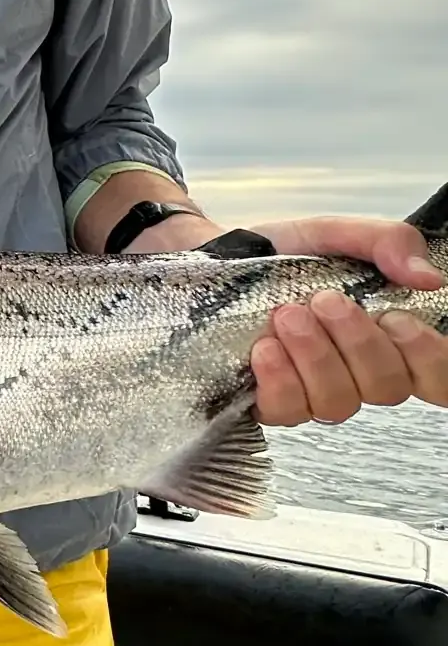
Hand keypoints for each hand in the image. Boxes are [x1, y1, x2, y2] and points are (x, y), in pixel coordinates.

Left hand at [246, 215, 446, 426]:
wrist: (221, 258)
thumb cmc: (285, 255)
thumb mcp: (337, 234)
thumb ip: (386, 244)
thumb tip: (428, 276)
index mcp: (389, 338)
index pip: (438, 378)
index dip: (432, 361)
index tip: (399, 320)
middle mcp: (359, 372)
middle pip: (389, 388)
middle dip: (359, 342)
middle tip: (326, 301)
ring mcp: (316, 392)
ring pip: (339, 402)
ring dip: (315, 355)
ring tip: (287, 314)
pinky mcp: (273, 402)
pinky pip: (289, 411)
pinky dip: (279, 378)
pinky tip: (265, 348)